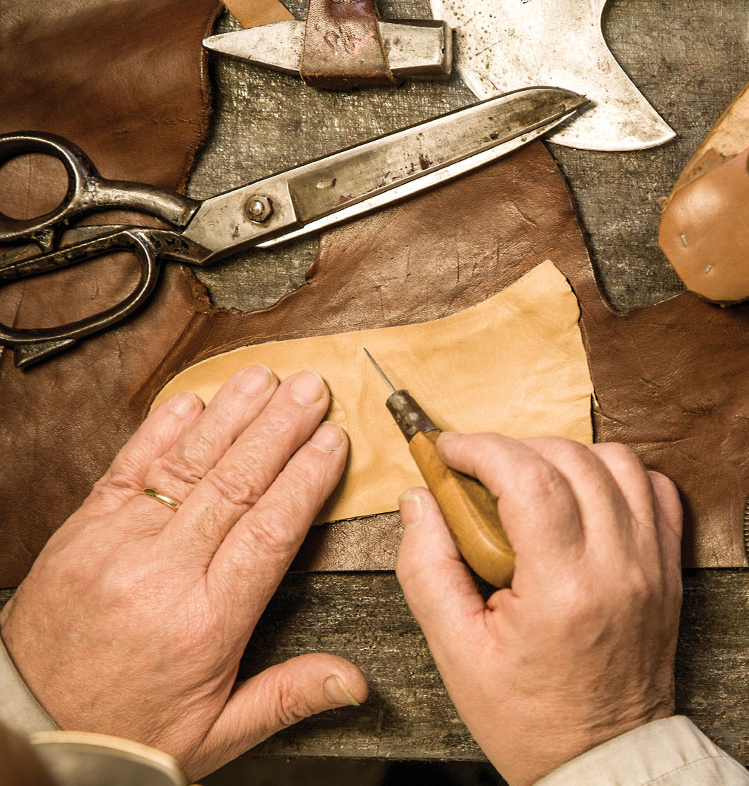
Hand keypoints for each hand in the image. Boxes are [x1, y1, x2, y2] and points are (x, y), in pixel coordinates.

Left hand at [0, 365, 366, 777]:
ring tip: (264, 378)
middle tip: (312, 388)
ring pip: (186, 465)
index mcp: (204, 622)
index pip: (268, 531)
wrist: (29, 731)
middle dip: (279, 429)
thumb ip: (287, 696)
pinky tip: (192, 400)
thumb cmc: (125, 729)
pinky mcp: (81, 530)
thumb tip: (353, 681)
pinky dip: (160, 430)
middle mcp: (161, 575)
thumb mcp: (216, 734)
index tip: (332, 442)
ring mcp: (116, 545)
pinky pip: (128, 468)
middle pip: (234, 484)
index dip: (305, 479)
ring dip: (230, 415)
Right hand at [395, 433, 682, 785]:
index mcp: (564, 590)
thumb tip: (420, 501)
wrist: (601, 758)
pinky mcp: (669, 567)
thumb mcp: (455, 653)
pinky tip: (584, 498)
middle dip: (516, 449)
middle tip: (480, 474)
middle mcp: (619, 566)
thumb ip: (427, 569)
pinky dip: (618, 477)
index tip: (451, 451)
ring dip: (567, 456)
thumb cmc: (528, 716)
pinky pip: (657, 490)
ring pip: (619, 462)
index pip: (528, 478)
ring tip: (530, 484)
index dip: (482, 449)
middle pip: (572, 459)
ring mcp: (653, 564)